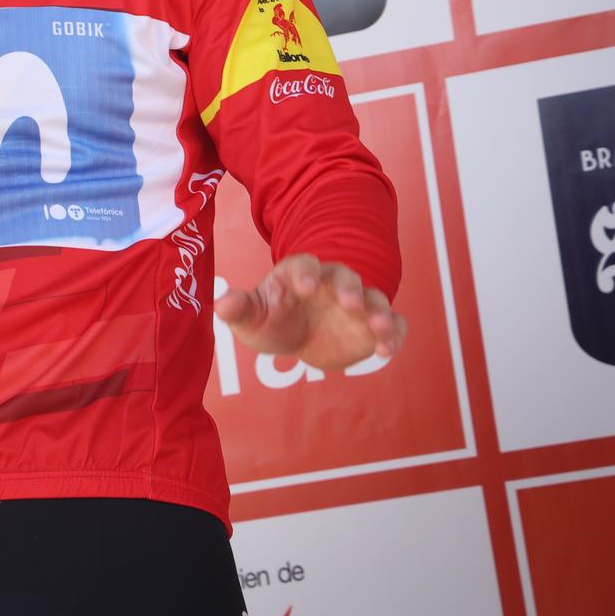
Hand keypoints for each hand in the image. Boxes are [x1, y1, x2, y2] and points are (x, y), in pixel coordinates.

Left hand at [214, 253, 406, 372]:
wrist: (300, 340)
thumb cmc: (272, 320)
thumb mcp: (252, 318)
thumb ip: (240, 309)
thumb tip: (220, 303)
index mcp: (299, 274)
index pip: (304, 265)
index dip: (306, 273)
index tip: (305, 288)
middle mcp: (333, 284)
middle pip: (346, 276)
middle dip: (349, 288)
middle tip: (349, 304)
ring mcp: (357, 304)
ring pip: (375, 298)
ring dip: (379, 311)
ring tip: (378, 328)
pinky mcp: (373, 326)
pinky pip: (392, 325)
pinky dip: (394, 334)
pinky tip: (386, 350)